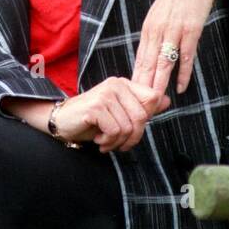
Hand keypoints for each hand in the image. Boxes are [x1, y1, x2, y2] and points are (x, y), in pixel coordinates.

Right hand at [52, 77, 171, 153]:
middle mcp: (116, 84)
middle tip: (119, 144)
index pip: (153, 98)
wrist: (62, 121)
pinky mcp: (96, 107)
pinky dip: (108, 142)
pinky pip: (114, 131)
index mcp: (125, 84)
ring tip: (106, 142)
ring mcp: (105, 94)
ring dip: (118, 142)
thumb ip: (143, 107)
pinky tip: (99, 140)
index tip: (132, 129)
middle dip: (132, 137)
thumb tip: (166, 100)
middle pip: (142, 116)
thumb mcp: (120, 114)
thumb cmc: (92, 120)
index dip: (147, 119)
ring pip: (128, 127)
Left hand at [130, 0, 219, 97]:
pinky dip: (182, 73)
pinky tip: (180, 87)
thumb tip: (151, 55)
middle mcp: (157, 31)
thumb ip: (155, 34)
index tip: (132, 96)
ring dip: (159, 84)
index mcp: (148, 28)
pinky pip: (185, 56)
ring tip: (155, 102)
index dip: (136, 79)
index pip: (140, 59)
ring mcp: (173, 31)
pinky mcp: (190, 31)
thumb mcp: (159, 14)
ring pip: (163, 63)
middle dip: (143, 87)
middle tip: (140, 107)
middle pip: (147, 64)